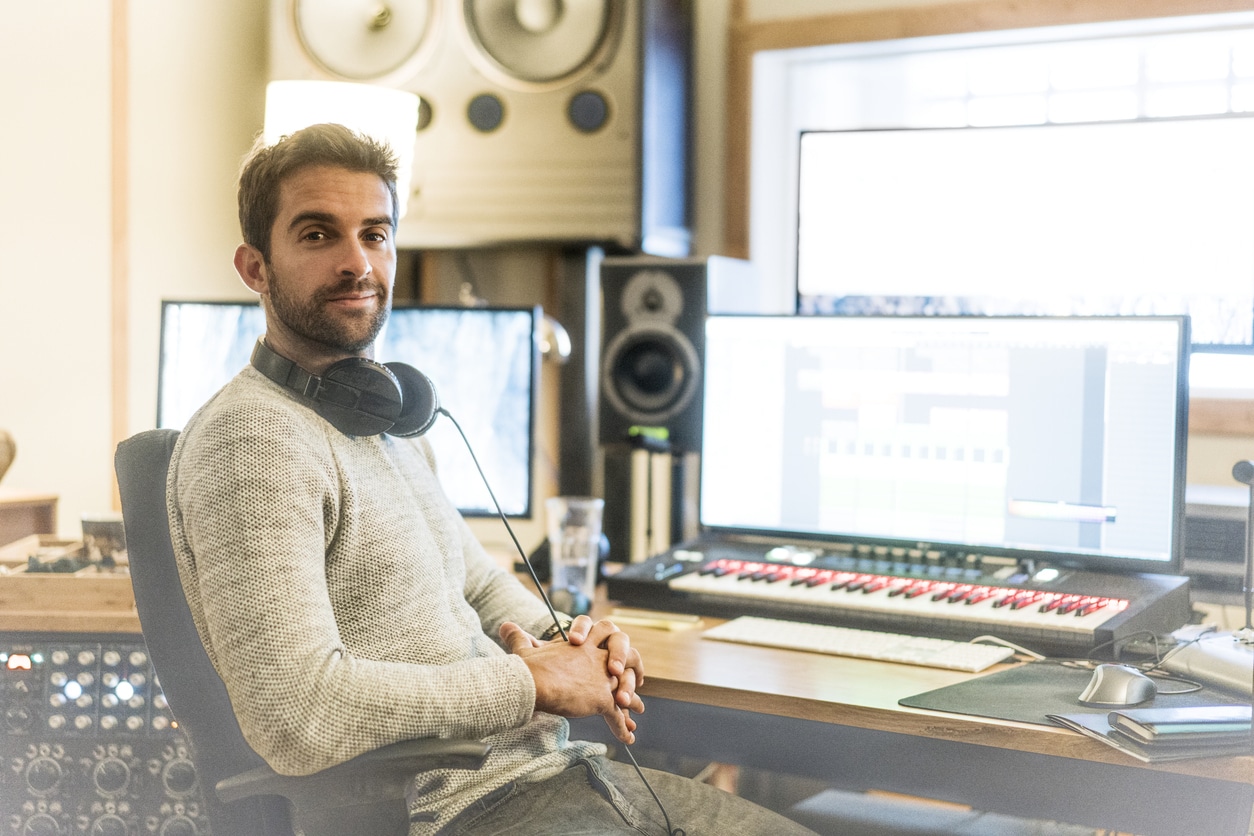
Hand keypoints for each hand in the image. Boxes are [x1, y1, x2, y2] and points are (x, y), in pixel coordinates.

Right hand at [500, 619, 644, 743]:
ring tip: (638, 712)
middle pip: (629, 657)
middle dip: (635, 668)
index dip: (613, 647)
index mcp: (584, 645)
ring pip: (627, 689)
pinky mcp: (602, 699)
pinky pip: (617, 716)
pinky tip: (627, 738)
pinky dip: (622, 728)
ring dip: (633, 702)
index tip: (614, 656)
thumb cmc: (529, 666)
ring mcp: (603, 679)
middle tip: (638, 679)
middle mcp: (598, 659)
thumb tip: (505, 626)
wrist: (534, 681)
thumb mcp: (525, 648)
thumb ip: (519, 637)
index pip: (606, 638)